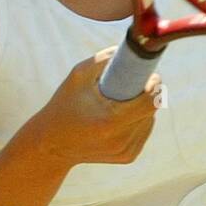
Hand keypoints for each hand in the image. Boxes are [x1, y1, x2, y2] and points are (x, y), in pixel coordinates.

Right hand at [28, 49, 161, 166]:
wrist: (51, 145)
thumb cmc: (63, 106)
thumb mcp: (78, 76)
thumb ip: (104, 59)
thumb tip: (130, 49)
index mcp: (110, 121)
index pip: (150, 101)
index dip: (153, 84)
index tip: (148, 73)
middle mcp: (121, 140)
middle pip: (152, 109)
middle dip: (147, 93)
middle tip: (132, 82)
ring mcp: (126, 151)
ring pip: (150, 120)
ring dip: (143, 107)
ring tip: (121, 100)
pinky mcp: (128, 157)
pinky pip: (144, 130)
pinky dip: (139, 120)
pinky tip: (121, 116)